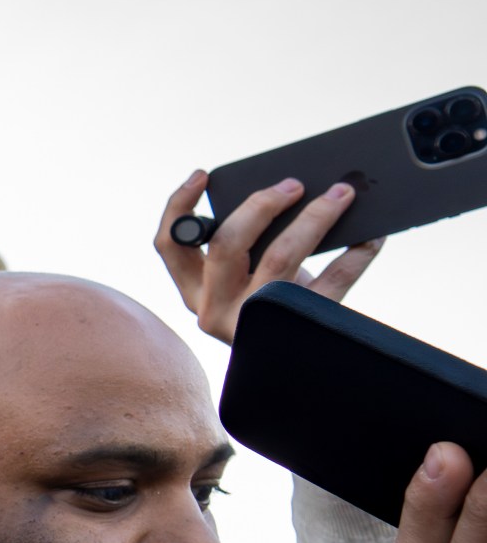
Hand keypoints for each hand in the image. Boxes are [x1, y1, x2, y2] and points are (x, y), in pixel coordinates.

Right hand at [155, 169, 382, 344]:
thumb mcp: (245, 279)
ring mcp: (253, 322)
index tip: (203, 174)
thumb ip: (245, 246)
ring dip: (315, 217)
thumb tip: (286, 192)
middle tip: (294, 185)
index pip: (170, 245)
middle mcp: (213, 309)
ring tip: (341, 195)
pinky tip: (371, 237)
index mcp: (194, 292)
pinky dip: (356, 254)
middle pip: (227, 243)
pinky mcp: (298, 330)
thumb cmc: (272, 307)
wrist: (300, 368)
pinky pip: (332, 282)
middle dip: (261, 203)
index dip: (180, 206)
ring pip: (279, 256)